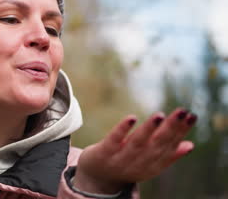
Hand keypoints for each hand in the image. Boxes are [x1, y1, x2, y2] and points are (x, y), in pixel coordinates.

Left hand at [73, 108, 196, 193]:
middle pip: (156, 145)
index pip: (169, 147)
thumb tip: (190, 145)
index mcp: (151, 166)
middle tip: (182, 111)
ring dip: (149, 129)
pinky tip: (131, 118)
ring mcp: (120, 159)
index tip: (192, 116)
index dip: (181, 132)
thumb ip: (167, 155)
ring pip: (137, 143)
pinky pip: (114, 140)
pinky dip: (122, 130)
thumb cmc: (125, 164)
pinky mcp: (103, 153)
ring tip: (160, 115)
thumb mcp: (146, 162)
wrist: (95, 177)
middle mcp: (138, 164)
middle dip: (171, 128)